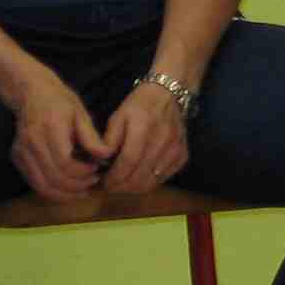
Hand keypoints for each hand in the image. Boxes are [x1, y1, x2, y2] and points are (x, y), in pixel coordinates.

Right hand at [6, 66, 106, 199]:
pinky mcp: (17, 158)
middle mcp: (32, 141)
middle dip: (77, 186)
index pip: (65, 162)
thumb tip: (106, 156)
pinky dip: (52, 191)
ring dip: (65, 194)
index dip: (83, 172)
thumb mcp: (81, 113)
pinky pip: (35, 183)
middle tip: (93, 182)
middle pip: (54, 177)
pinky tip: (67, 189)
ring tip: (83, 191)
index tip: (96, 170)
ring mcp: (22, 151)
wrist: (31, 93)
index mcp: (50, 127)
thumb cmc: (60, 101)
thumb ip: (91, 137)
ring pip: (43, 186)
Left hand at [99, 81, 191, 196]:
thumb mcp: (117, 116)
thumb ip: (108, 140)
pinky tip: (138, 177)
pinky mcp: (182, 156)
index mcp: (143, 128)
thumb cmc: (139, 105)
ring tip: (122, 184)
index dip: (114, 178)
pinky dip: (148, 183)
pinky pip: (163, 179)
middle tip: (110, 186)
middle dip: (121, 187)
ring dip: (133, 189)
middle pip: (140, 177)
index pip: (128, 162)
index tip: (103, 183)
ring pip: (151, 182)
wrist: (168, 95)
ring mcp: (175, 150)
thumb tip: (101, 163)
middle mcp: (162, 141)